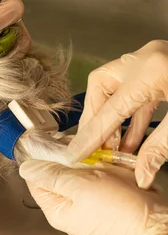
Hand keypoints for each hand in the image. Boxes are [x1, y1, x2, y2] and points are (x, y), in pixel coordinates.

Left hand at [20, 159, 167, 234]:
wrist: (154, 222)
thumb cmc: (118, 209)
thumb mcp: (78, 187)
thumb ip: (50, 175)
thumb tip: (26, 168)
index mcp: (56, 209)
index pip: (35, 179)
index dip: (40, 158)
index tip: (50, 142)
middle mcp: (69, 206)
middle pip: (55, 172)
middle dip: (66, 156)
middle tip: (78, 148)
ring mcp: (87, 200)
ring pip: (76, 169)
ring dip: (85, 158)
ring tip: (96, 156)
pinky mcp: (104, 194)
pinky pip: (94, 173)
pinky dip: (99, 163)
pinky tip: (107, 160)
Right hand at [68, 40, 167, 188]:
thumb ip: (160, 148)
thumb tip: (140, 175)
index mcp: (152, 71)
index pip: (112, 109)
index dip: (92, 135)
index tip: (76, 154)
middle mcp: (145, 60)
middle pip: (101, 86)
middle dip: (94, 117)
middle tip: (93, 146)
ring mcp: (151, 59)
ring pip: (115, 85)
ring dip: (111, 116)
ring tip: (111, 146)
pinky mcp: (158, 64)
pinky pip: (134, 88)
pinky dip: (130, 112)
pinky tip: (131, 135)